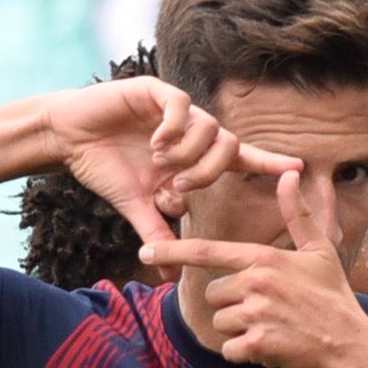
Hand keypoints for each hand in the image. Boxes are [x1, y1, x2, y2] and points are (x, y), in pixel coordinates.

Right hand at [41, 76, 300, 247]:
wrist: (69, 140)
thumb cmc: (106, 169)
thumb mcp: (136, 207)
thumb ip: (158, 233)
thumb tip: (171, 276)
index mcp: (194, 156)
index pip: (241, 158)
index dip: (269, 162)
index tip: (298, 168)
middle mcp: (192, 130)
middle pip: (229, 146)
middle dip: (209, 172)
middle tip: (179, 189)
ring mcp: (175, 110)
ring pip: (210, 127)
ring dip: (189, 154)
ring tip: (160, 165)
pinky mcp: (154, 91)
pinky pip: (182, 106)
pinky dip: (173, 129)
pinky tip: (155, 143)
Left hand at [142, 171, 367, 367]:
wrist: (350, 346)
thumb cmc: (334, 298)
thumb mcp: (320, 251)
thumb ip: (298, 214)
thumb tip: (290, 173)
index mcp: (264, 258)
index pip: (208, 252)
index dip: (173, 251)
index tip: (145, 250)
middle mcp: (256, 282)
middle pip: (213, 295)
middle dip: (231, 306)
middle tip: (268, 312)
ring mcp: (256, 313)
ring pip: (220, 323)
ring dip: (239, 331)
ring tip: (273, 329)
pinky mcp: (258, 344)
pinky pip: (230, 350)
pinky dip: (245, 354)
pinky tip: (272, 348)